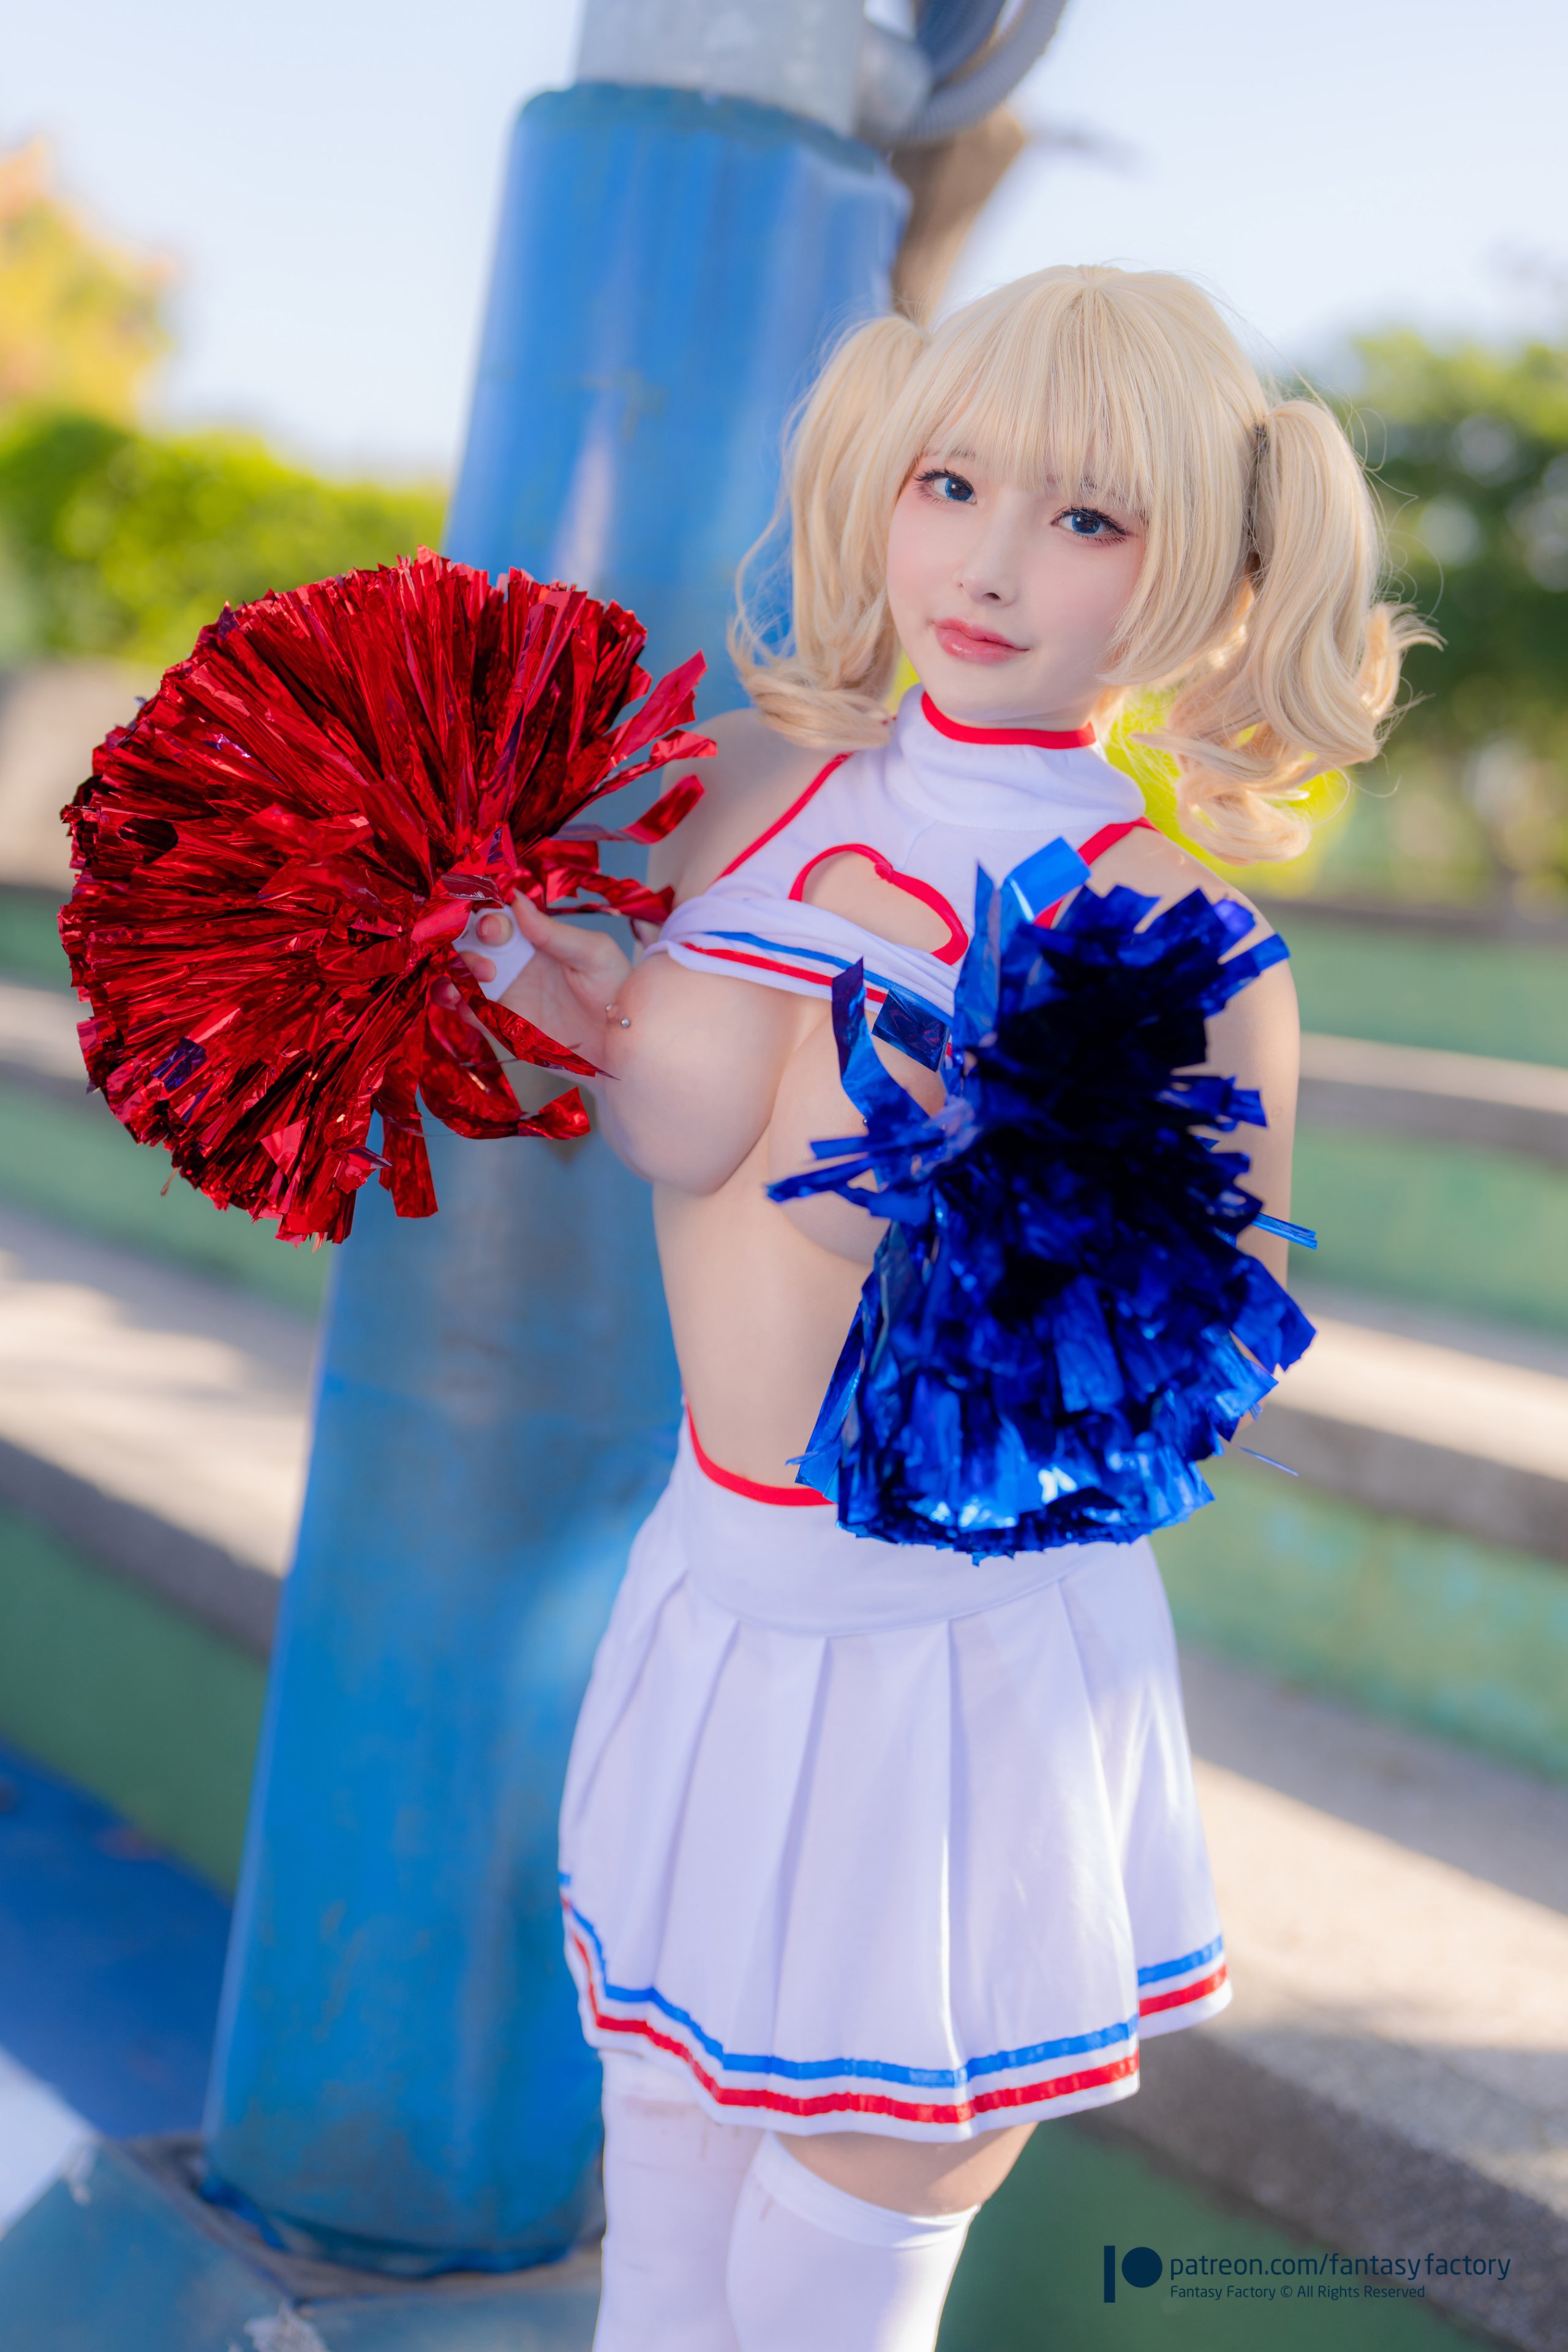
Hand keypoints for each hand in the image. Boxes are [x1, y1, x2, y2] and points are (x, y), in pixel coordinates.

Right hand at [444, 895, 633, 1071]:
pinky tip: (466, 1007)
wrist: (624, 1042)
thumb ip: (553, 932)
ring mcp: (504, 993)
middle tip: (485, 967)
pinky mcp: (502, 1024)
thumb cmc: (617, 990)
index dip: (484, 918)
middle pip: (465, 944)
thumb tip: (516, 900)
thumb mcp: (593, 953)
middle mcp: (512, 962)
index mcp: (533, 938)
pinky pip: (469, 1013)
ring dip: (449, 977)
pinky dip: (458, 1007)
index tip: (493, 930)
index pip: (494, 918)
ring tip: (465, 987)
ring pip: (457, 977)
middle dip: (461, 949)